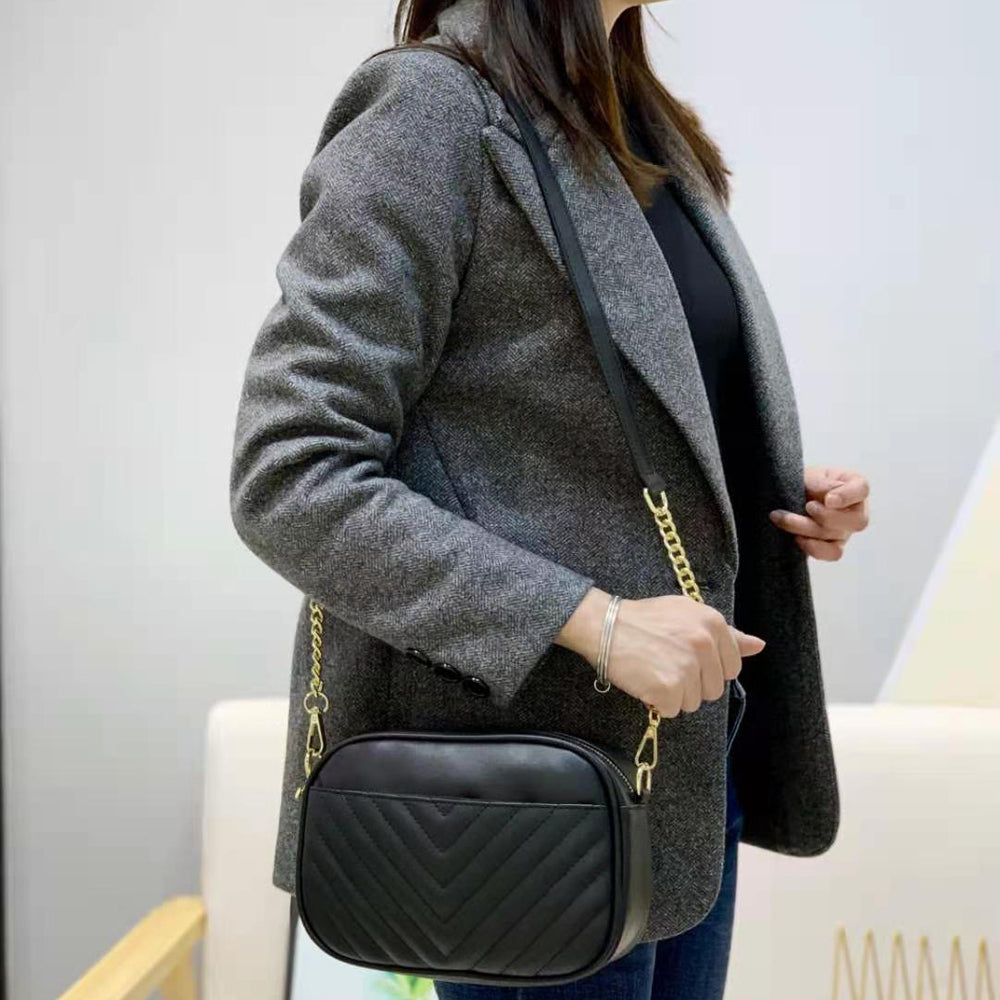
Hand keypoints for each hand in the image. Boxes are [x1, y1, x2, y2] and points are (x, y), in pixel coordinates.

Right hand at [557, 589, 765, 717]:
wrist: (604, 625)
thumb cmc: (644, 619)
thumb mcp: (687, 614)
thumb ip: (726, 633)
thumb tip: (758, 646)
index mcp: (713, 623)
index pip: (731, 667)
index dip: (708, 668)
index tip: (685, 658)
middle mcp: (704, 644)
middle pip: (713, 689)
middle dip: (691, 683)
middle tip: (665, 663)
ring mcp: (687, 667)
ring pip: (693, 702)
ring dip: (674, 694)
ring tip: (654, 670)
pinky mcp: (669, 688)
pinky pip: (672, 710)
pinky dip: (657, 702)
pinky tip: (645, 681)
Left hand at [769, 465, 870, 560]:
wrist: (788, 496)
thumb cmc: (805, 482)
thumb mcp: (811, 476)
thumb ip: (822, 484)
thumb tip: (830, 498)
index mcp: (853, 486)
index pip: (861, 489)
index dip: (847, 496)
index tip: (828, 499)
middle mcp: (856, 510)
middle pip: (857, 521)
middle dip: (827, 516)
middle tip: (808, 506)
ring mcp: (846, 530)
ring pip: (836, 536)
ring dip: (806, 528)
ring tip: (782, 517)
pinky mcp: (833, 546)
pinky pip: (832, 554)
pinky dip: (813, 548)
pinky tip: (796, 538)